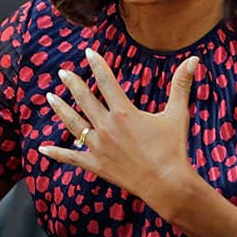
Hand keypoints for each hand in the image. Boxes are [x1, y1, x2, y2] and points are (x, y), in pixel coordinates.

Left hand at [38, 48, 199, 220]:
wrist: (168, 184)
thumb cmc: (173, 149)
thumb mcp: (177, 114)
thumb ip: (181, 85)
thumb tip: (195, 58)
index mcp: (124, 112)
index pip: (106, 81)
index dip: (96, 64)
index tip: (88, 52)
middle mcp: (107, 126)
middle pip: (84, 99)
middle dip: (72, 83)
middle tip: (62, 72)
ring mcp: (99, 146)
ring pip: (73, 123)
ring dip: (60, 109)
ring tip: (50, 97)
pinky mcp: (96, 165)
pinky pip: (72, 157)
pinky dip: (56, 153)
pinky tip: (42, 149)